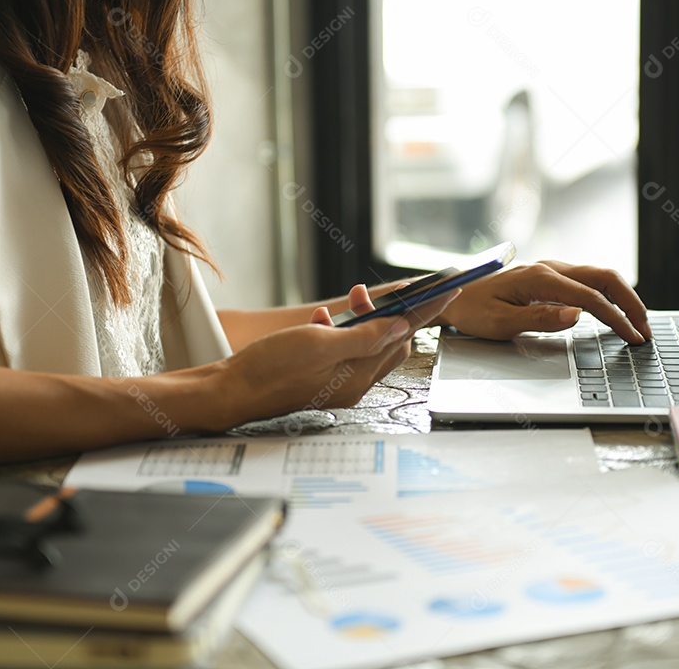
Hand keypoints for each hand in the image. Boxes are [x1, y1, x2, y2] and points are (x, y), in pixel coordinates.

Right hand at [210, 285, 456, 426]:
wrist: (231, 390)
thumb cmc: (269, 369)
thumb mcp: (320, 344)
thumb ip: (364, 336)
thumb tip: (401, 326)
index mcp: (359, 376)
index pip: (404, 336)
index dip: (426, 309)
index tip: (447, 288)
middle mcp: (354, 382)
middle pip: (389, 340)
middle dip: (385, 311)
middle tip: (362, 294)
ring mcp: (338, 381)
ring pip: (366, 342)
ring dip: (360, 318)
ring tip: (344, 302)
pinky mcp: (322, 377)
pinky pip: (344, 350)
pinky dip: (339, 330)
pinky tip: (321, 320)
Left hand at [436, 260, 650, 342]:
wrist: (452, 295)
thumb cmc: (472, 310)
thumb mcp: (500, 322)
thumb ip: (539, 318)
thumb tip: (576, 315)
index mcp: (540, 278)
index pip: (590, 298)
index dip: (616, 318)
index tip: (632, 337)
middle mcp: (550, 268)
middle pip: (604, 278)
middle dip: (630, 303)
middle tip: (645, 330)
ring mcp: (551, 271)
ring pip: (599, 277)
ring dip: (622, 298)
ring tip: (637, 324)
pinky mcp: (550, 278)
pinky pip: (587, 282)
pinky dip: (608, 296)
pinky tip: (614, 313)